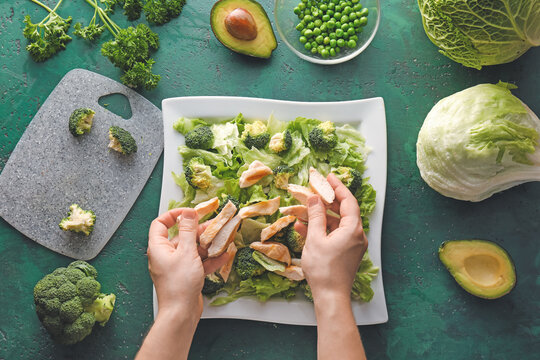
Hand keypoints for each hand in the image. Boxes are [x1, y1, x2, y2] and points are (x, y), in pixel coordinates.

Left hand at [147, 208, 228, 317]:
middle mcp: (165, 255)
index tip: (189, 212)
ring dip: (207, 244)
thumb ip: (188, 230)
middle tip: (214, 225)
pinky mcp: (186, 275)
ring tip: (222, 239)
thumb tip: (188, 213)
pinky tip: (223, 255)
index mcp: (159, 247)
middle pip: (181, 236)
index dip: (174, 215)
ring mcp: (176, 266)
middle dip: (198, 230)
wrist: (181, 313)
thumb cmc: (179, 284)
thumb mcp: (186, 252)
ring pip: (192, 249)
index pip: (160, 224)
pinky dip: (210, 259)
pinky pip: (198, 262)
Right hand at [296, 173, 367, 301]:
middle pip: (344, 211)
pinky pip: (335, 235)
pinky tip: (303, 228)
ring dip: (321, 216)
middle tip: (315, 190)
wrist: (331, 296)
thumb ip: (315, 216)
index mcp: (353, 229)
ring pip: (337, 224)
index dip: (338, 187)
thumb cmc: (324, 269)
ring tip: (304, 209)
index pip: (348, 201)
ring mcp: (353, 245)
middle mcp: (357, 235)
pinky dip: (322, 230)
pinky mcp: (346, 253)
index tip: (328, 177)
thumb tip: (315, 198)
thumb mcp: (315, 238)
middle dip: (328, 201)